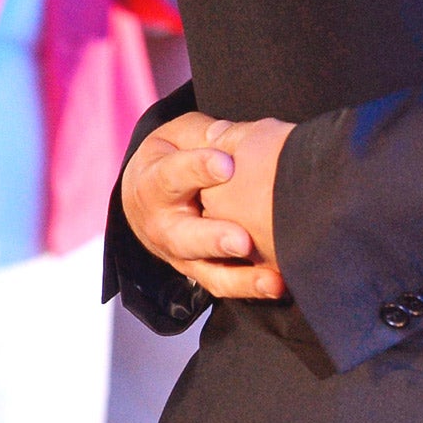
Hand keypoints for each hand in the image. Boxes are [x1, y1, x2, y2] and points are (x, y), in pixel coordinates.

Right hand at [122, 111, 287, 299]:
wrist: (144, 196)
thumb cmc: (170, 157)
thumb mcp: (178, 137)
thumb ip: (202, 135)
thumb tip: (225, 136)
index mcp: (154, 184)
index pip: (173, 176)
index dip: (199, 168)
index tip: (227, 164)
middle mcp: (163, 226)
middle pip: (185, 238)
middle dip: (215, 240)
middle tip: (243, 241)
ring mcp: (180, 254)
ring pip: (207, 272)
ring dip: (241, 278)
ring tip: (272, 278)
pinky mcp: (199, 271)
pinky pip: (223, 284)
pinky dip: (249, 287)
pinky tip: (279, 284)